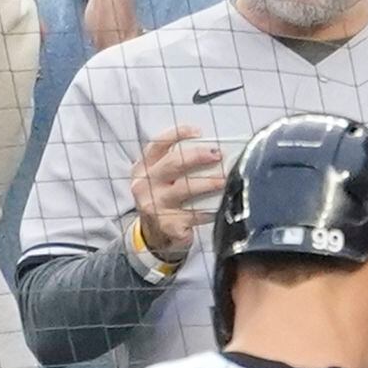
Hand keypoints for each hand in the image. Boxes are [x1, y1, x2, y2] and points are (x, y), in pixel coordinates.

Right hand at [129, 123, 223, 261]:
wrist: (154, 235)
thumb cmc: (163, 200)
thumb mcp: (160, 180)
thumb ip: (175, 165)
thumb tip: (210, 150)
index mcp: (143, 168)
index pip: (157, 145)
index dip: (177, 134)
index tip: (198, 132)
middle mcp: (145, 185)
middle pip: (172, 164)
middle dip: (198, 156)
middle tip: (218, 154)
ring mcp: (155, 206)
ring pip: (185, 189)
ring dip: (209, 183)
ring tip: (224, 179)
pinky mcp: (168, 225)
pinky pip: (194, 214)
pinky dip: (209, 210)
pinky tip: (219, 205)